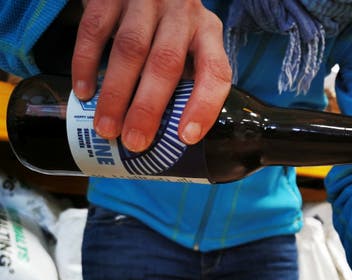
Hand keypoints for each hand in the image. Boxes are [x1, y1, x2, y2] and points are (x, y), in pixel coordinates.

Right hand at [72, 0, 231, 151]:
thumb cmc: (168, 27)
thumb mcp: (188, 46)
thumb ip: (183, 79)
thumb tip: (167, 136)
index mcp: (208, 33)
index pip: (215, 72)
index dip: (204, 106)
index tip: (186, 137)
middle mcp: (182, 14)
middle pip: (166, 63)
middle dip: (148, 108)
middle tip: (134, 142)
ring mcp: (145, 0)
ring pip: (130, 49)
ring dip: (117, 94)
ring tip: (107, 128)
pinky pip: (95, 31)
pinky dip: (86, 64)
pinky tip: (84, 93)